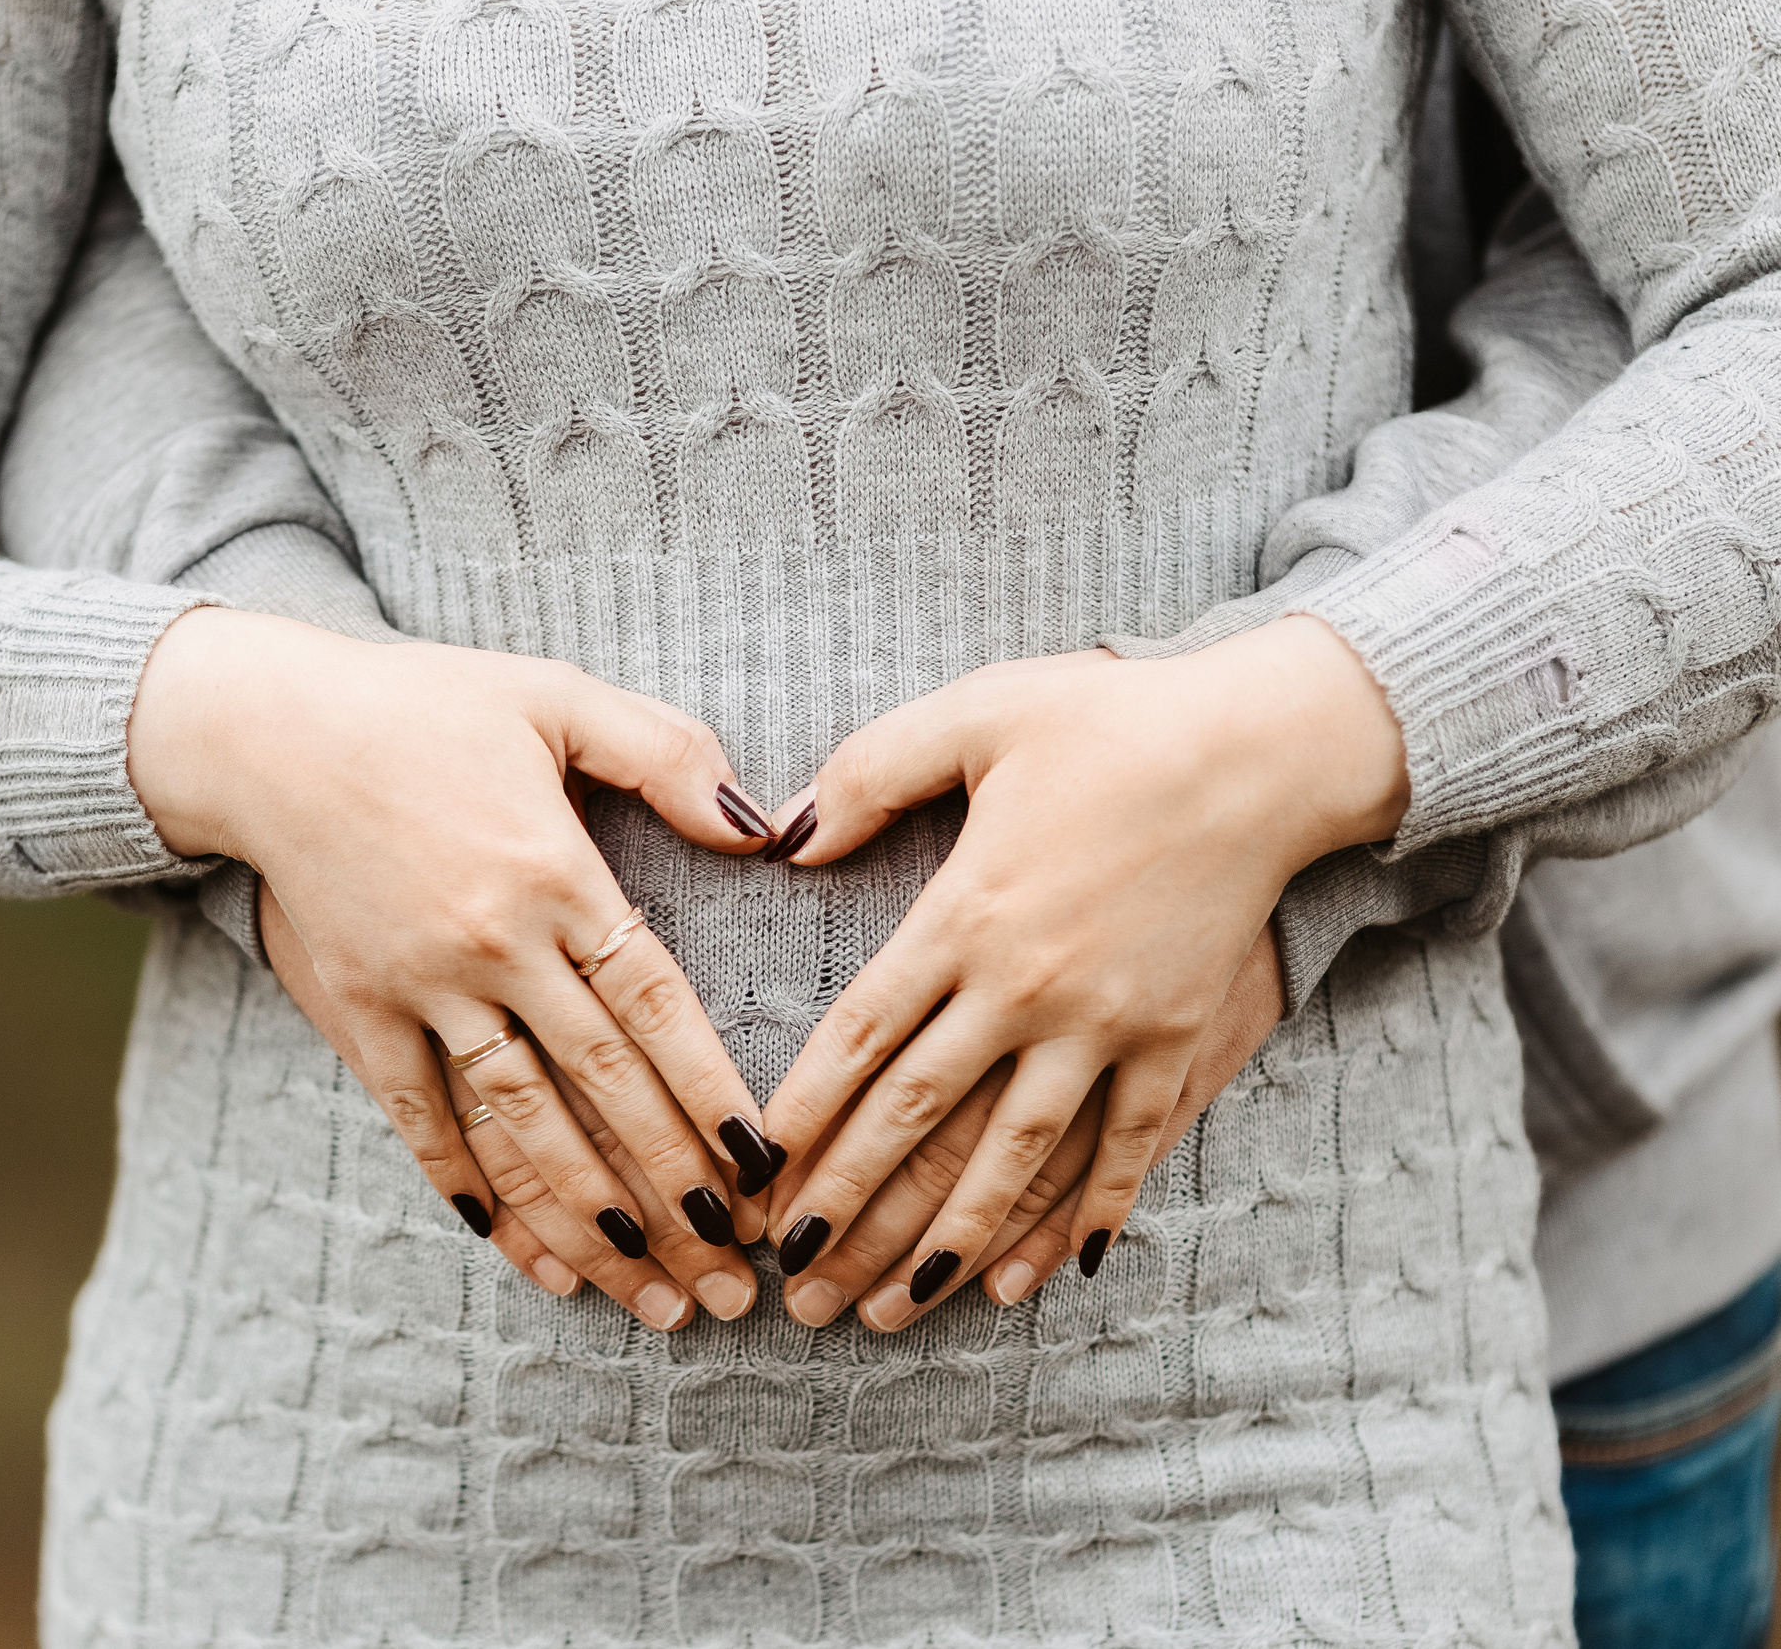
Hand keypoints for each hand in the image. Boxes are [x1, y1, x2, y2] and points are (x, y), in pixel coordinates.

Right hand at [131, 609, 779, 1328]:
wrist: (269, 729)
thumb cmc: (424, 703)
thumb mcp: (555, 696)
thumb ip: (667, 753)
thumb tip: (763, 829)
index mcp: (554, 872)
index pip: (655, 1008)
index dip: (711, 1095)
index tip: (765, 1168)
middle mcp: (491, 945)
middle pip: (600, 1087)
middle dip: (672, 1187)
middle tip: (733, 1270)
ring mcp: (420, 986)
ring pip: (518, 1123)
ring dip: (584, 1214)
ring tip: (647, 1289)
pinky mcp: (359, 1009)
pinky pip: (418, 1118)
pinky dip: (466, 1185)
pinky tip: (513, 1246)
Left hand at [758, 616, 1403, 1312]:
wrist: (1263, 745)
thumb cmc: (1111, 719)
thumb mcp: (975, 714)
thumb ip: (870, 773)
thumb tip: (788, 842)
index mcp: (965, 912)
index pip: (863, 1035)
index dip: (807, 1114)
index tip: (757, 1175)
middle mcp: (1028, 985)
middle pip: (919, 1116)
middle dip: (849, 1205)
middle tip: (792, 1278)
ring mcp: (1108, 1023)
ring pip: (1014, 1156)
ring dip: (950, 1239)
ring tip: (891, 1306)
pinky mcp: (1174, 1039)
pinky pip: (1127, 1147)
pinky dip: (1088, 1215)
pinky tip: (1046, 1277)